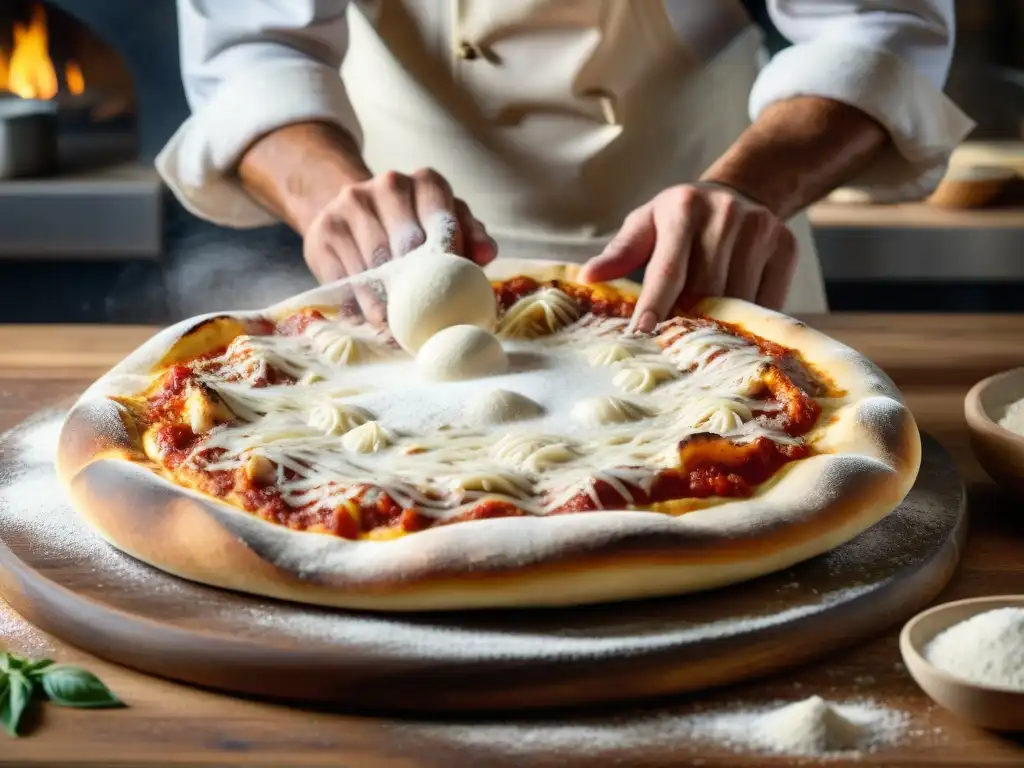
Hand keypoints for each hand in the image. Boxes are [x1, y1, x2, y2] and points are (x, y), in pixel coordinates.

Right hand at [303, 168, 496, 319]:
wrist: (352, 210)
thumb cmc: (413, 225)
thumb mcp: (445, 223)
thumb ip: (471, 237)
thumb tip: (486, 255)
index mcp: (426, 182)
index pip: (442, 221)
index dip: (447, 259)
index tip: (449, 290)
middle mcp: (389, 184)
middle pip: (407, 243)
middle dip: (416, 285)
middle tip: (424, 320)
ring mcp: (352, 204)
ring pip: (374, 263)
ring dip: (385, 301)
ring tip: (395, 328)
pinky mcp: (324, 229)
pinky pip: (344, 273)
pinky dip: (357, 301)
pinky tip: (367, 318)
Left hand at [578, 183, 797, 332]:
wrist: (738, 192)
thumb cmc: (678, 219)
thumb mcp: (646, 225)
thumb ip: (619, 253)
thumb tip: (588, 277)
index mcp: (682, 207)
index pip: (668, 268)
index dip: (655, 304)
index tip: (642, 333)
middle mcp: (724, 214)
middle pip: (705, 289)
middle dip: (688, 321)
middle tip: (672, 349)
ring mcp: (760, 228)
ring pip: (738, 298)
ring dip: (719, 325)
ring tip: (702, 345)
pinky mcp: (786, 245)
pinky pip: (768, 298)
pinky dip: (750, 321)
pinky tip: (735, 333)